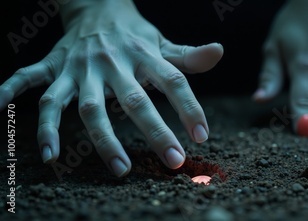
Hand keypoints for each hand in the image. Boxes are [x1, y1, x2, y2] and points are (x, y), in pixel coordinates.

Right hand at [0, 0, 222, 175]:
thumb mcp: (162, 43)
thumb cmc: (136, 35)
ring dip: (90, 138)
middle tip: (171, 162)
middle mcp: (112, 62)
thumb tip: (219, 52)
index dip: (190, 109)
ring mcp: (80, 67)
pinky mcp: (53, 67)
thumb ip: (187, 56)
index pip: (174, 82)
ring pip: (82, 106)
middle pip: (133, 101)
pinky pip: (27, 79)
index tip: (201, 137)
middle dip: (153, 133)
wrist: (97, 6)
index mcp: (144, 55)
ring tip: (105, 167)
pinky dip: (9, 91)